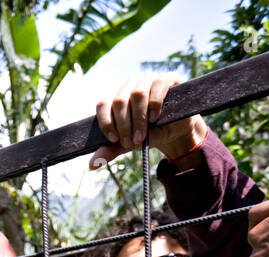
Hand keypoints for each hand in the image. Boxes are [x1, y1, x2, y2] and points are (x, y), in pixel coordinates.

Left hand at [90, 75, 207, 169]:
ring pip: (137, 94)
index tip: (114, 139)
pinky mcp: (166, 79)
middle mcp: (130, 86)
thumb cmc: (150, 133)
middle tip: (131, 142)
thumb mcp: (129, 143)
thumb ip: (111, 150)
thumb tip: (92, 165)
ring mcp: (148, 80)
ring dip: (139, 118)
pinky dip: (154, 105)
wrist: (176, 131)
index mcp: (117, 98)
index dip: (106, 122)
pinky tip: (155, 119)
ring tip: (143, 135)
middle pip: (119, 101)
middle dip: (124, 125)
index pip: (103, 104)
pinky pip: (156, 88)